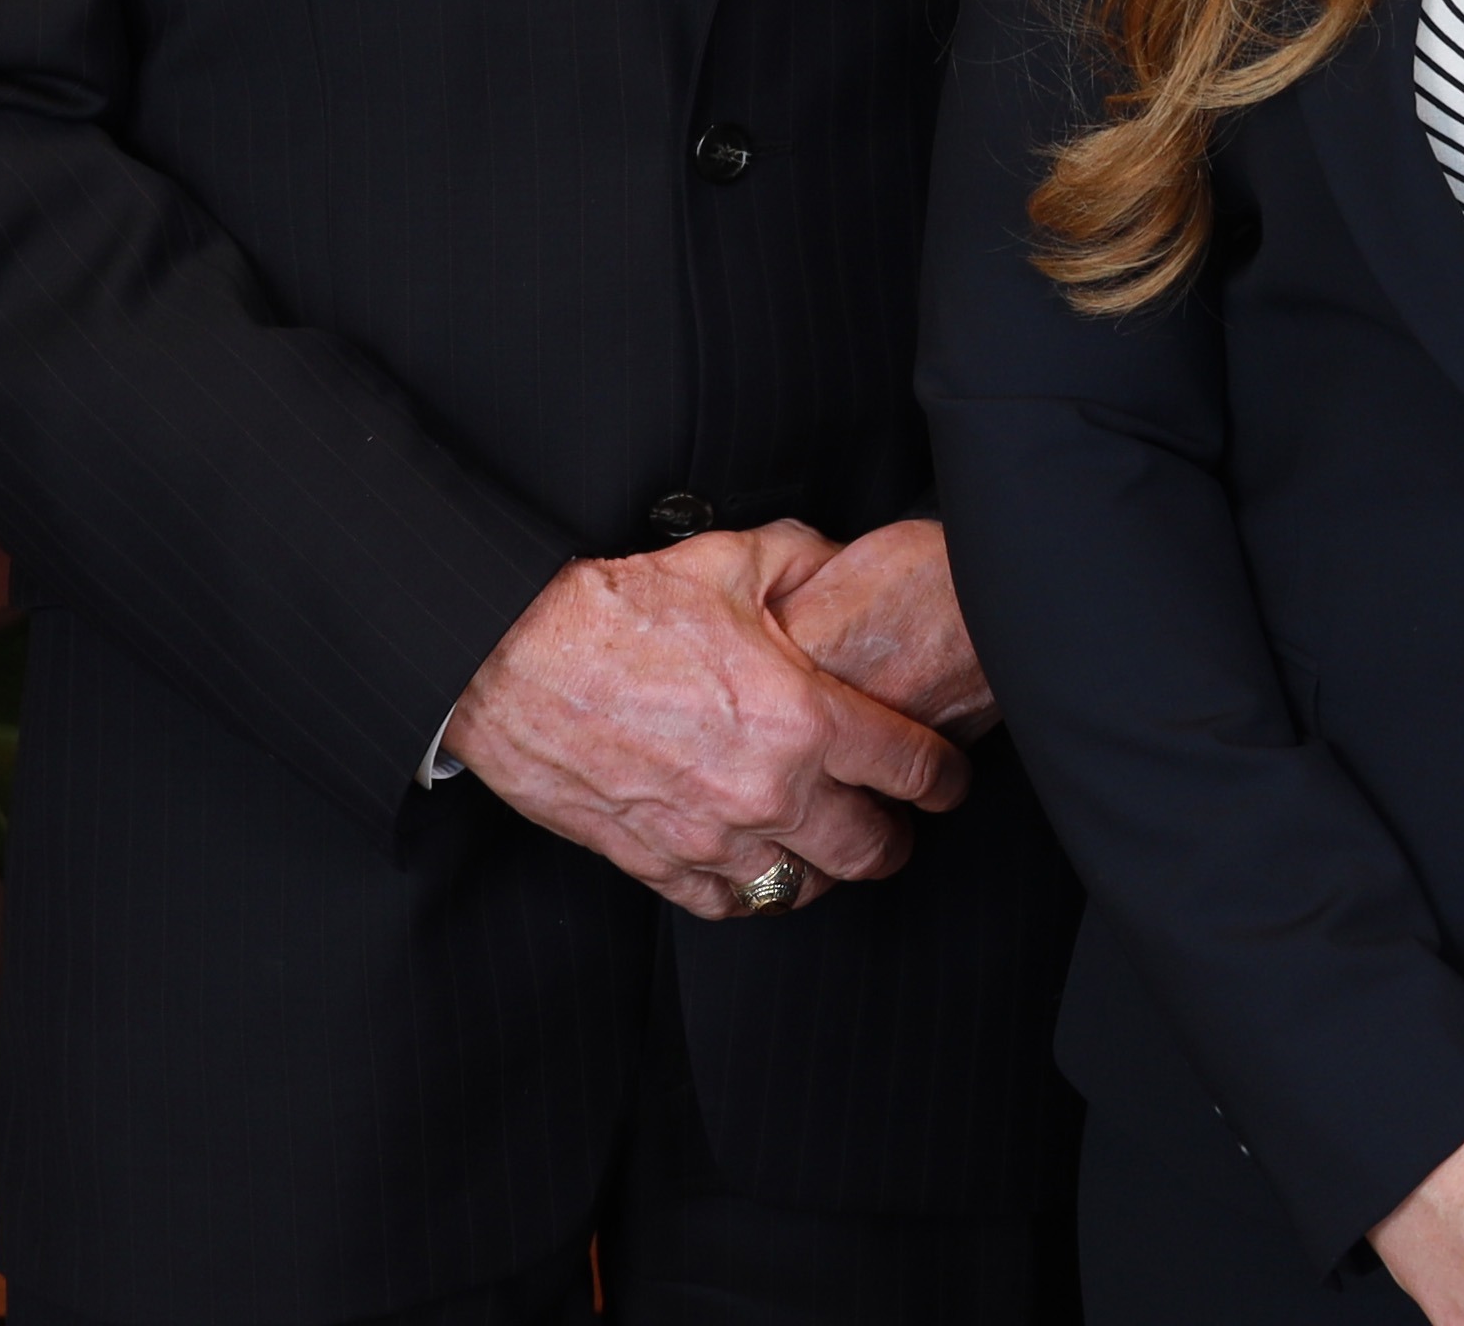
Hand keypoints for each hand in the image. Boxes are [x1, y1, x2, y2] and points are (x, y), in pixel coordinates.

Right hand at [443, 524, 963, 915]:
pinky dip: (750, 893)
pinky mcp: (655, 861)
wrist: (514, 657)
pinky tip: (757, 867)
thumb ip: (810, 564)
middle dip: (895, 836)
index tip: (949, 777)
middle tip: (895, 820)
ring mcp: (711, 836)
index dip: (946, 777)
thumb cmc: (621, 609)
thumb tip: (847, 566)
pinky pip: (727, 905)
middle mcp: (769, 790)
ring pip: (804, 889)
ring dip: (825, 870)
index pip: (915, 770)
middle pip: (872, 850)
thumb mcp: (736, 560)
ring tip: (828, 846)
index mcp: (805, 718)